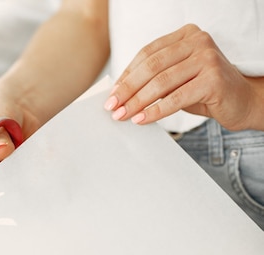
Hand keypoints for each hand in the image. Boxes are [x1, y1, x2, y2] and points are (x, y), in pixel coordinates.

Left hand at [104, 24, 263, 130]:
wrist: (242, 101)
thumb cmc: (204, 90)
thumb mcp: (176, 79)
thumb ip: (153, 78)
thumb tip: (118, 93)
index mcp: (186, 35)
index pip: (147, 54)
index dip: (126, 75)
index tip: (111, 94)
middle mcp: (198, 41)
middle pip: (151, 66)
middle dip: (128, 89)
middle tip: (112, 107)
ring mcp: (208, 58)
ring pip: (161, 82)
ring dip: (137, 102)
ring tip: (123, 115)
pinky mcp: (213, 79)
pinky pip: (176, 98)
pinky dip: (155, 111)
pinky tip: (142, 119)